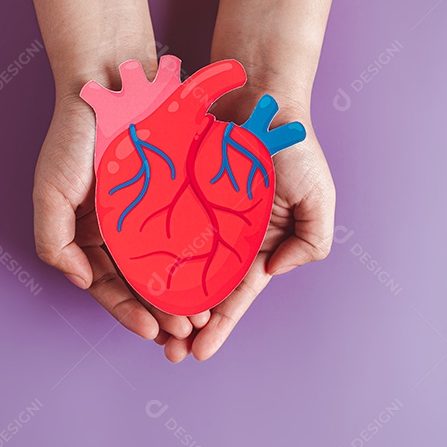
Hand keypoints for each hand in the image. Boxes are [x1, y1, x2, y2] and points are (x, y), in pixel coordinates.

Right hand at [33, 89, 210, 344]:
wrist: (109, 82)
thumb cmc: (73, 136)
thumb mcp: (50, 191)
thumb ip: (54, 242)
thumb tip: (80, 281)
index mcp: (86, 234)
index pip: (105, 285)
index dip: (126, 311)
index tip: (150, 330)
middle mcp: (118, 228)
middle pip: (140, 281)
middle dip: (160, 310)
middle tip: (184, 331)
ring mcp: (148, 211)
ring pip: (168, 263)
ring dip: (182, 292)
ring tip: (202, 314)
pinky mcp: (176, 192)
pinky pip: (190, 231)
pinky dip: (199, 257)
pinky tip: (214, 275)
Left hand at [158, 90, 336, 361]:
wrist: (256, 93)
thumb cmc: (291, 143)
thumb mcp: (318, 195)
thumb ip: (310, 241)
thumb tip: (273, 273)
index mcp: (255, 244)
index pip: (233, 296)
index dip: (218, 326)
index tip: (198, 353)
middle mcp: (220, 236)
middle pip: (198, 290)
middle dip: (183, 324)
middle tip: (166, 352)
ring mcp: (193, 215)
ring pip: (171, 267)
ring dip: (159, 299)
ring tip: (145, 328)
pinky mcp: (169, 193)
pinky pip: (152, 229)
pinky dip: (142, 256)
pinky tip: (129, 279)